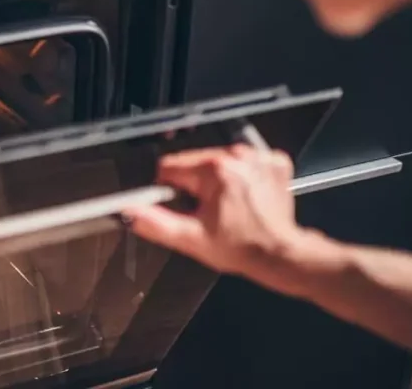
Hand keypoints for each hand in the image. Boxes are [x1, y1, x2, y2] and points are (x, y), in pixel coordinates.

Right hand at [123, 144, 306, 284]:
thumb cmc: (242, 248)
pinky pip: (243, 161)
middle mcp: (236, 156)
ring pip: (216, 160)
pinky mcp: (272, 162)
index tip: (186, 207)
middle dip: (194, 185)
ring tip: (228, 206)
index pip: (170, 167)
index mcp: (213, 170)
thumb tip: (130, 211)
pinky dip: (241, 176)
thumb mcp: (190, 239)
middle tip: (209, 211)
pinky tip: (244, 196)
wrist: (281, 256)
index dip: (170, 190)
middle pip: (194, 162)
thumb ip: (155, 222)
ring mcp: (257, 157)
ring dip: (216, 180)